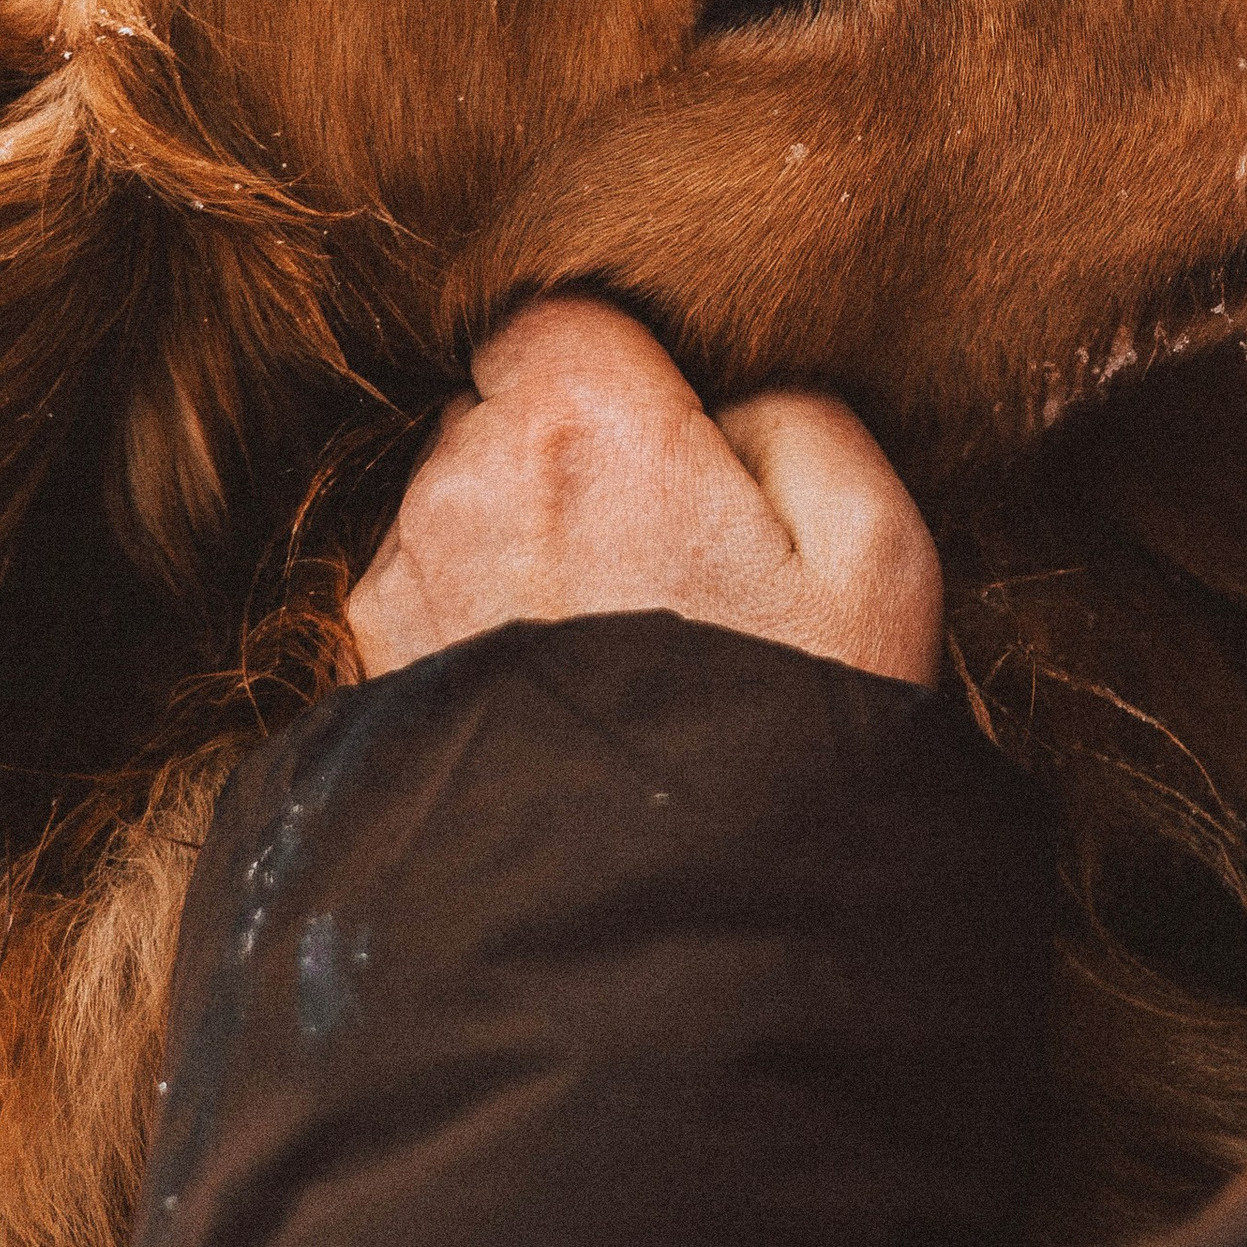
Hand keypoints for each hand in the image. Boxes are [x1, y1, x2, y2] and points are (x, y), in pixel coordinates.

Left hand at [348, 295, 942, 688]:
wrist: (672, 932)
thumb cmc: (789, 728)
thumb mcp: (874, 552)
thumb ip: (803, 418)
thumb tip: (726, 402)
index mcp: (585, 422)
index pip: (558, 315)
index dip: (621, 368)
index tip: (673, 437)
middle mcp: (465, 481)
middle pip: (503, 404)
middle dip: (570, 449)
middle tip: (661, 551)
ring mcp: (405, 578)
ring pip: (457, 496)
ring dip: (518, 533)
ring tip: (612, 633)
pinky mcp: (372, 664)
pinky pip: (422, 587)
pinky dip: (476, 612)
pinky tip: (555, 685)